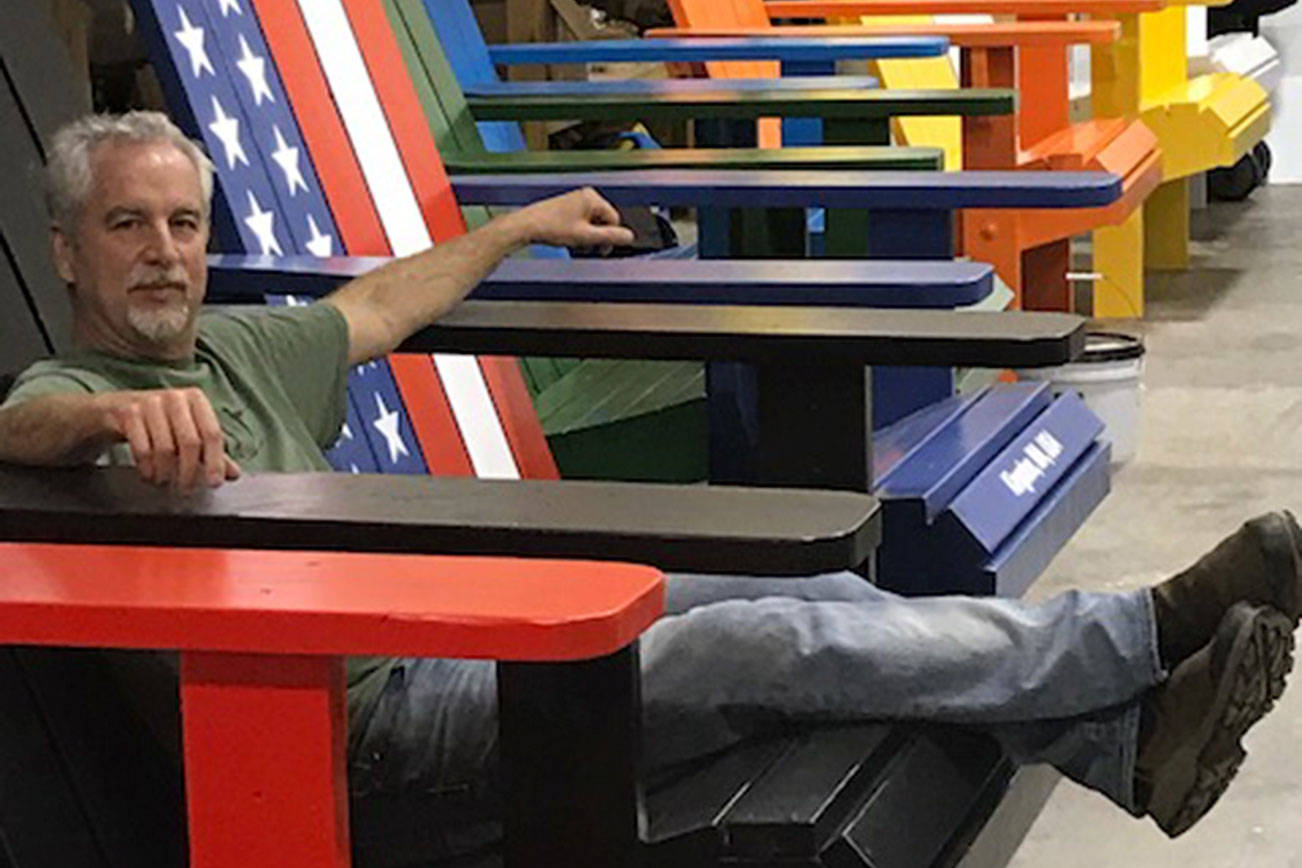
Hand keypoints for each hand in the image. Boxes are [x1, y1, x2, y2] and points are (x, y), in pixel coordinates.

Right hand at [94, 388, 240, 491]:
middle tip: (186, 489)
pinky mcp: (127, 413)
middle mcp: (175, 397)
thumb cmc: (158, 422)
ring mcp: (149, 403)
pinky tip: (149, 475)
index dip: (216, 461)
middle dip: (189, 472)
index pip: (212, 433)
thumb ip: (211, 452)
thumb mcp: (186, 432)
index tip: (214, 483)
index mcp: (196, 399)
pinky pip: (142, 449)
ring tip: (165, 481)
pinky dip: (147, 468)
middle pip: (190, 442)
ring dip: (165, 473)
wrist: (113, 410)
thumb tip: (233, 473)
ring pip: (165, 448)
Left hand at [514, 188, 635, 251]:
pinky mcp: (567, 207)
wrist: (526, 226)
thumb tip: (629, 237)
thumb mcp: (586, 236)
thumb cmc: (551, 228)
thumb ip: (610, 237)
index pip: (614, 220)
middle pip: (603, 221)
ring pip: (592, 223)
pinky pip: (582, 221)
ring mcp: (575, 201)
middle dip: (597, 237)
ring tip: (575, 245)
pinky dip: (579, 233)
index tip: (601, 250)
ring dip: (588, 237)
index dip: (609, 238)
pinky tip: (569, 240)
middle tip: (587, 249)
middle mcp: (585, 196)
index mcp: (592, 198)